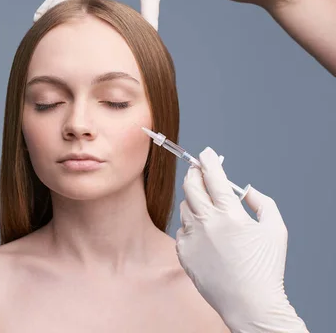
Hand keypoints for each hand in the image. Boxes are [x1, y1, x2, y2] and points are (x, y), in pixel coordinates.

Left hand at [177, 147, 307, 332]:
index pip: (213, 176)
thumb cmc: (265, 268)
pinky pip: (182, 230)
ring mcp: (191, 237)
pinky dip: (192, 227)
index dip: (209, 160)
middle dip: (194, 172)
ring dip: (194, 201)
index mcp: (230, 214)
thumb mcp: (275, 230)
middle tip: (198, 169)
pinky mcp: (183, 252)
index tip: (206, 153)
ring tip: (209, 211)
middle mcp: (206, 222)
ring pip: (186, 207)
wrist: (249, 303)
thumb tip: (244, 190)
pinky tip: (206, 237)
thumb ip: (262, 202)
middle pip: (191, 185)